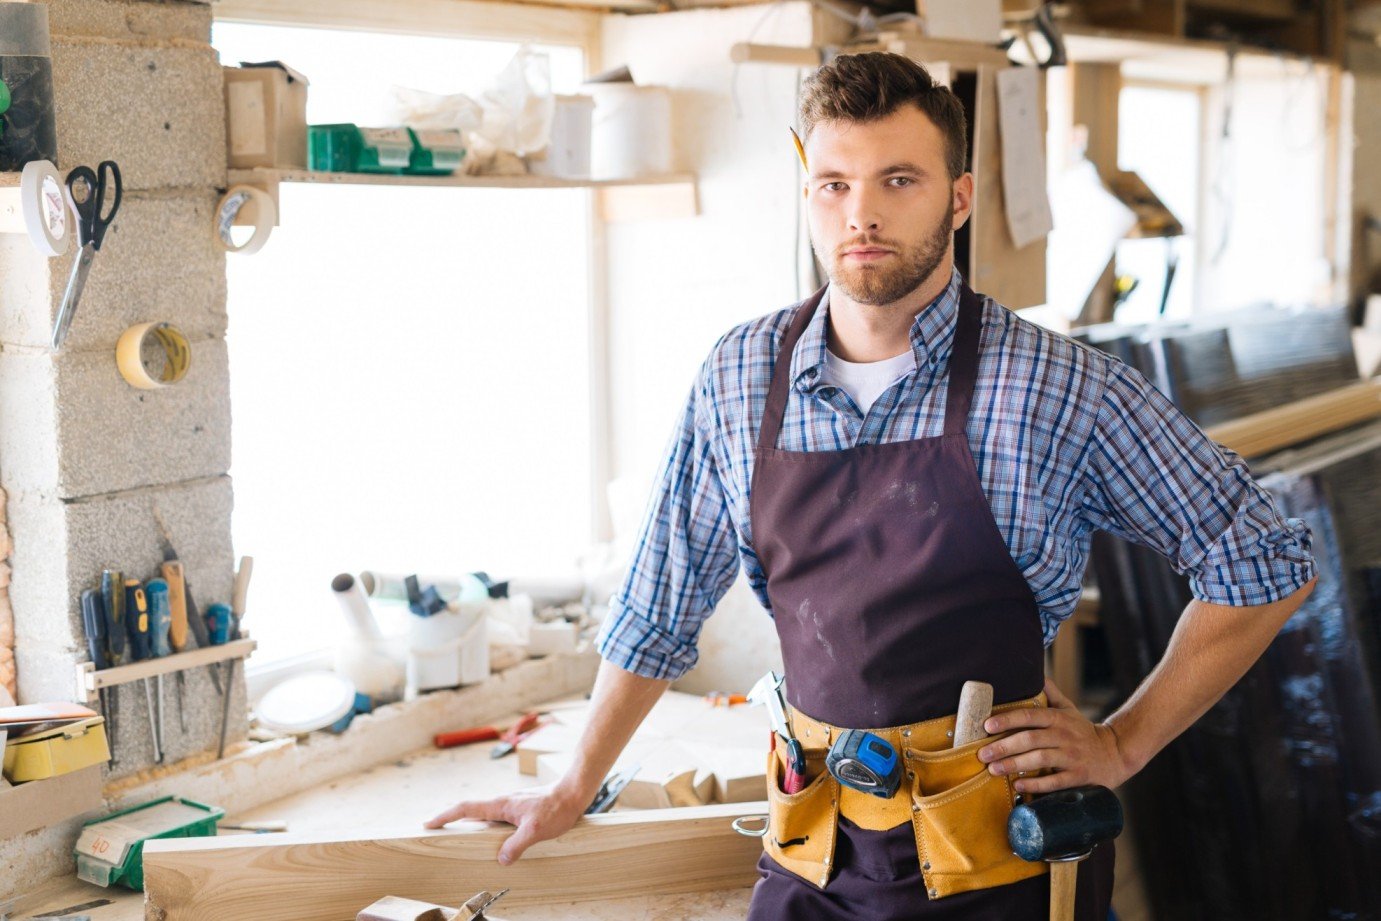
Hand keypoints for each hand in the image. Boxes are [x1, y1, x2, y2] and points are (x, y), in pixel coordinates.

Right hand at [424, 783, 587, 864]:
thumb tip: (501, 860)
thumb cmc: (556, 808)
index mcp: (500, 805)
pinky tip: (494, 840)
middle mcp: (502, 803)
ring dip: (472, 826)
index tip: (429, 823)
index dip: (446, 816)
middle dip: (452, 820)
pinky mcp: (521, 810)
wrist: (573, 793)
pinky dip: (489, 828)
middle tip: (437, 831)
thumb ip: (516, 845)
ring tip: (462, 839)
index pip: (466, 809)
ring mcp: (511, 806)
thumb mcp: (535, 830)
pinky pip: (498, 820)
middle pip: (471, 812)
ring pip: (485, 817)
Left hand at [976, 677, 1134, 793]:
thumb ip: (1050, 693)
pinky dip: (1035, 784)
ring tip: (993, 769)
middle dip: (1003, 746)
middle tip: (982, 754)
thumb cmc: (1082, 731)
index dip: (1007, 720)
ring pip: (1039, 759)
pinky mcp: (1078, 777)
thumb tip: (1035, 674)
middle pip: (1030, 739)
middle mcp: (1064, 736)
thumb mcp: (1068, 709)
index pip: (1029, 715)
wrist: (1114, 754)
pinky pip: (1054, 782)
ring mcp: (1072, 756)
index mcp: (1058, 719)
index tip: (987, 726)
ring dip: (1014, 764)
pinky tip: (1018, 785)